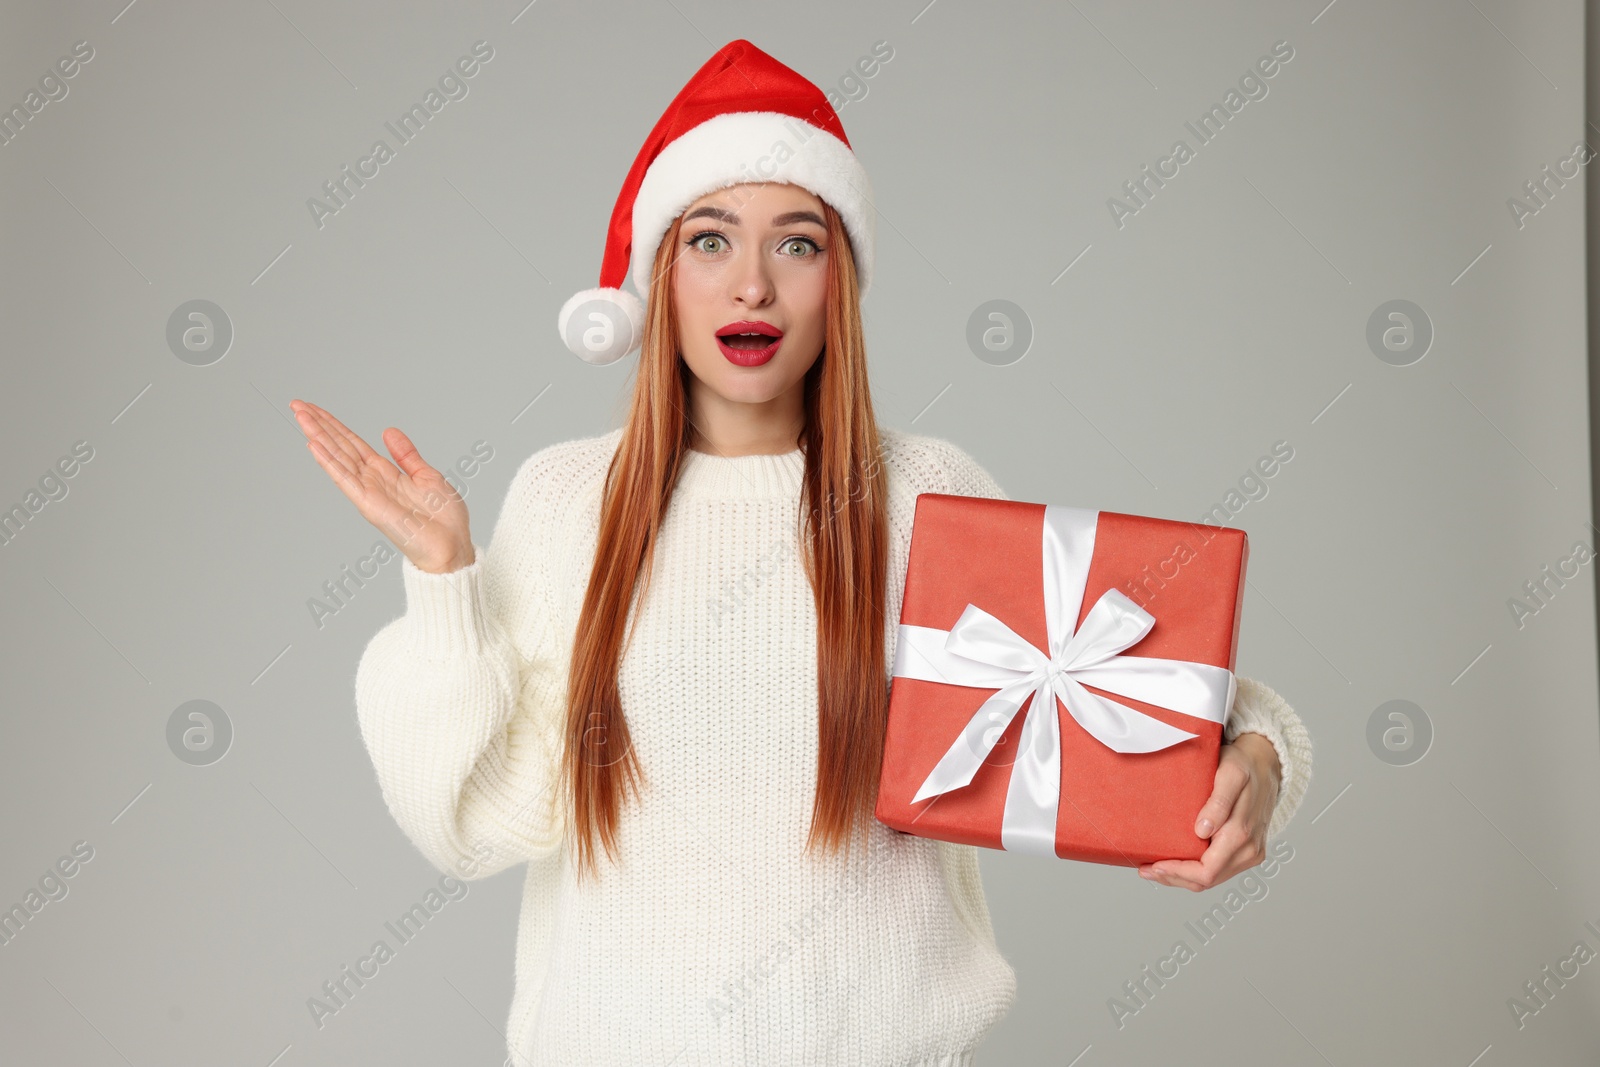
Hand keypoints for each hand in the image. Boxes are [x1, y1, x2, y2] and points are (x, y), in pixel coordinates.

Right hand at [291, 399, 473, 573]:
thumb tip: (388, 431)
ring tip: (299, 415)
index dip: (335, 425)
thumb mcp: (427, 476)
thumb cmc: (444, 519)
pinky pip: (345, 479)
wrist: (452, 547)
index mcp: (385, 473)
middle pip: (340, 446)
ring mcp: (368, 492)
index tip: (315, 408)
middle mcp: (372, 481)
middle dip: (318, 424)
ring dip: (317, 436)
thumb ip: (406, 455)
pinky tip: (314, 445)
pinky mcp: (369, 505)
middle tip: (296, 403)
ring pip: (337, 458)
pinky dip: (329, 462)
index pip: (353, 443)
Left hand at [1136, 732, 1279, 891]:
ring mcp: (1249, 854)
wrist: (1265, 764)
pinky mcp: (1246, 853)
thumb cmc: (1244, 766)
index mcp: (1242, 834)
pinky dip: (1195, 872)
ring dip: (1182, 878)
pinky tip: (1176, 863)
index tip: (1154, 865)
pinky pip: (1218, 871)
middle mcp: (1249, 850)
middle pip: (1206, 881)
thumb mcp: (1230, 774)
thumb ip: (1218, 802)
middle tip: (1145, 869)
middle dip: (1174, 878)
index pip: (1207, 871)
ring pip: (1211, 880)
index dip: (1178, 873)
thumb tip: (1203, 831)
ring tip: (1154, 868)